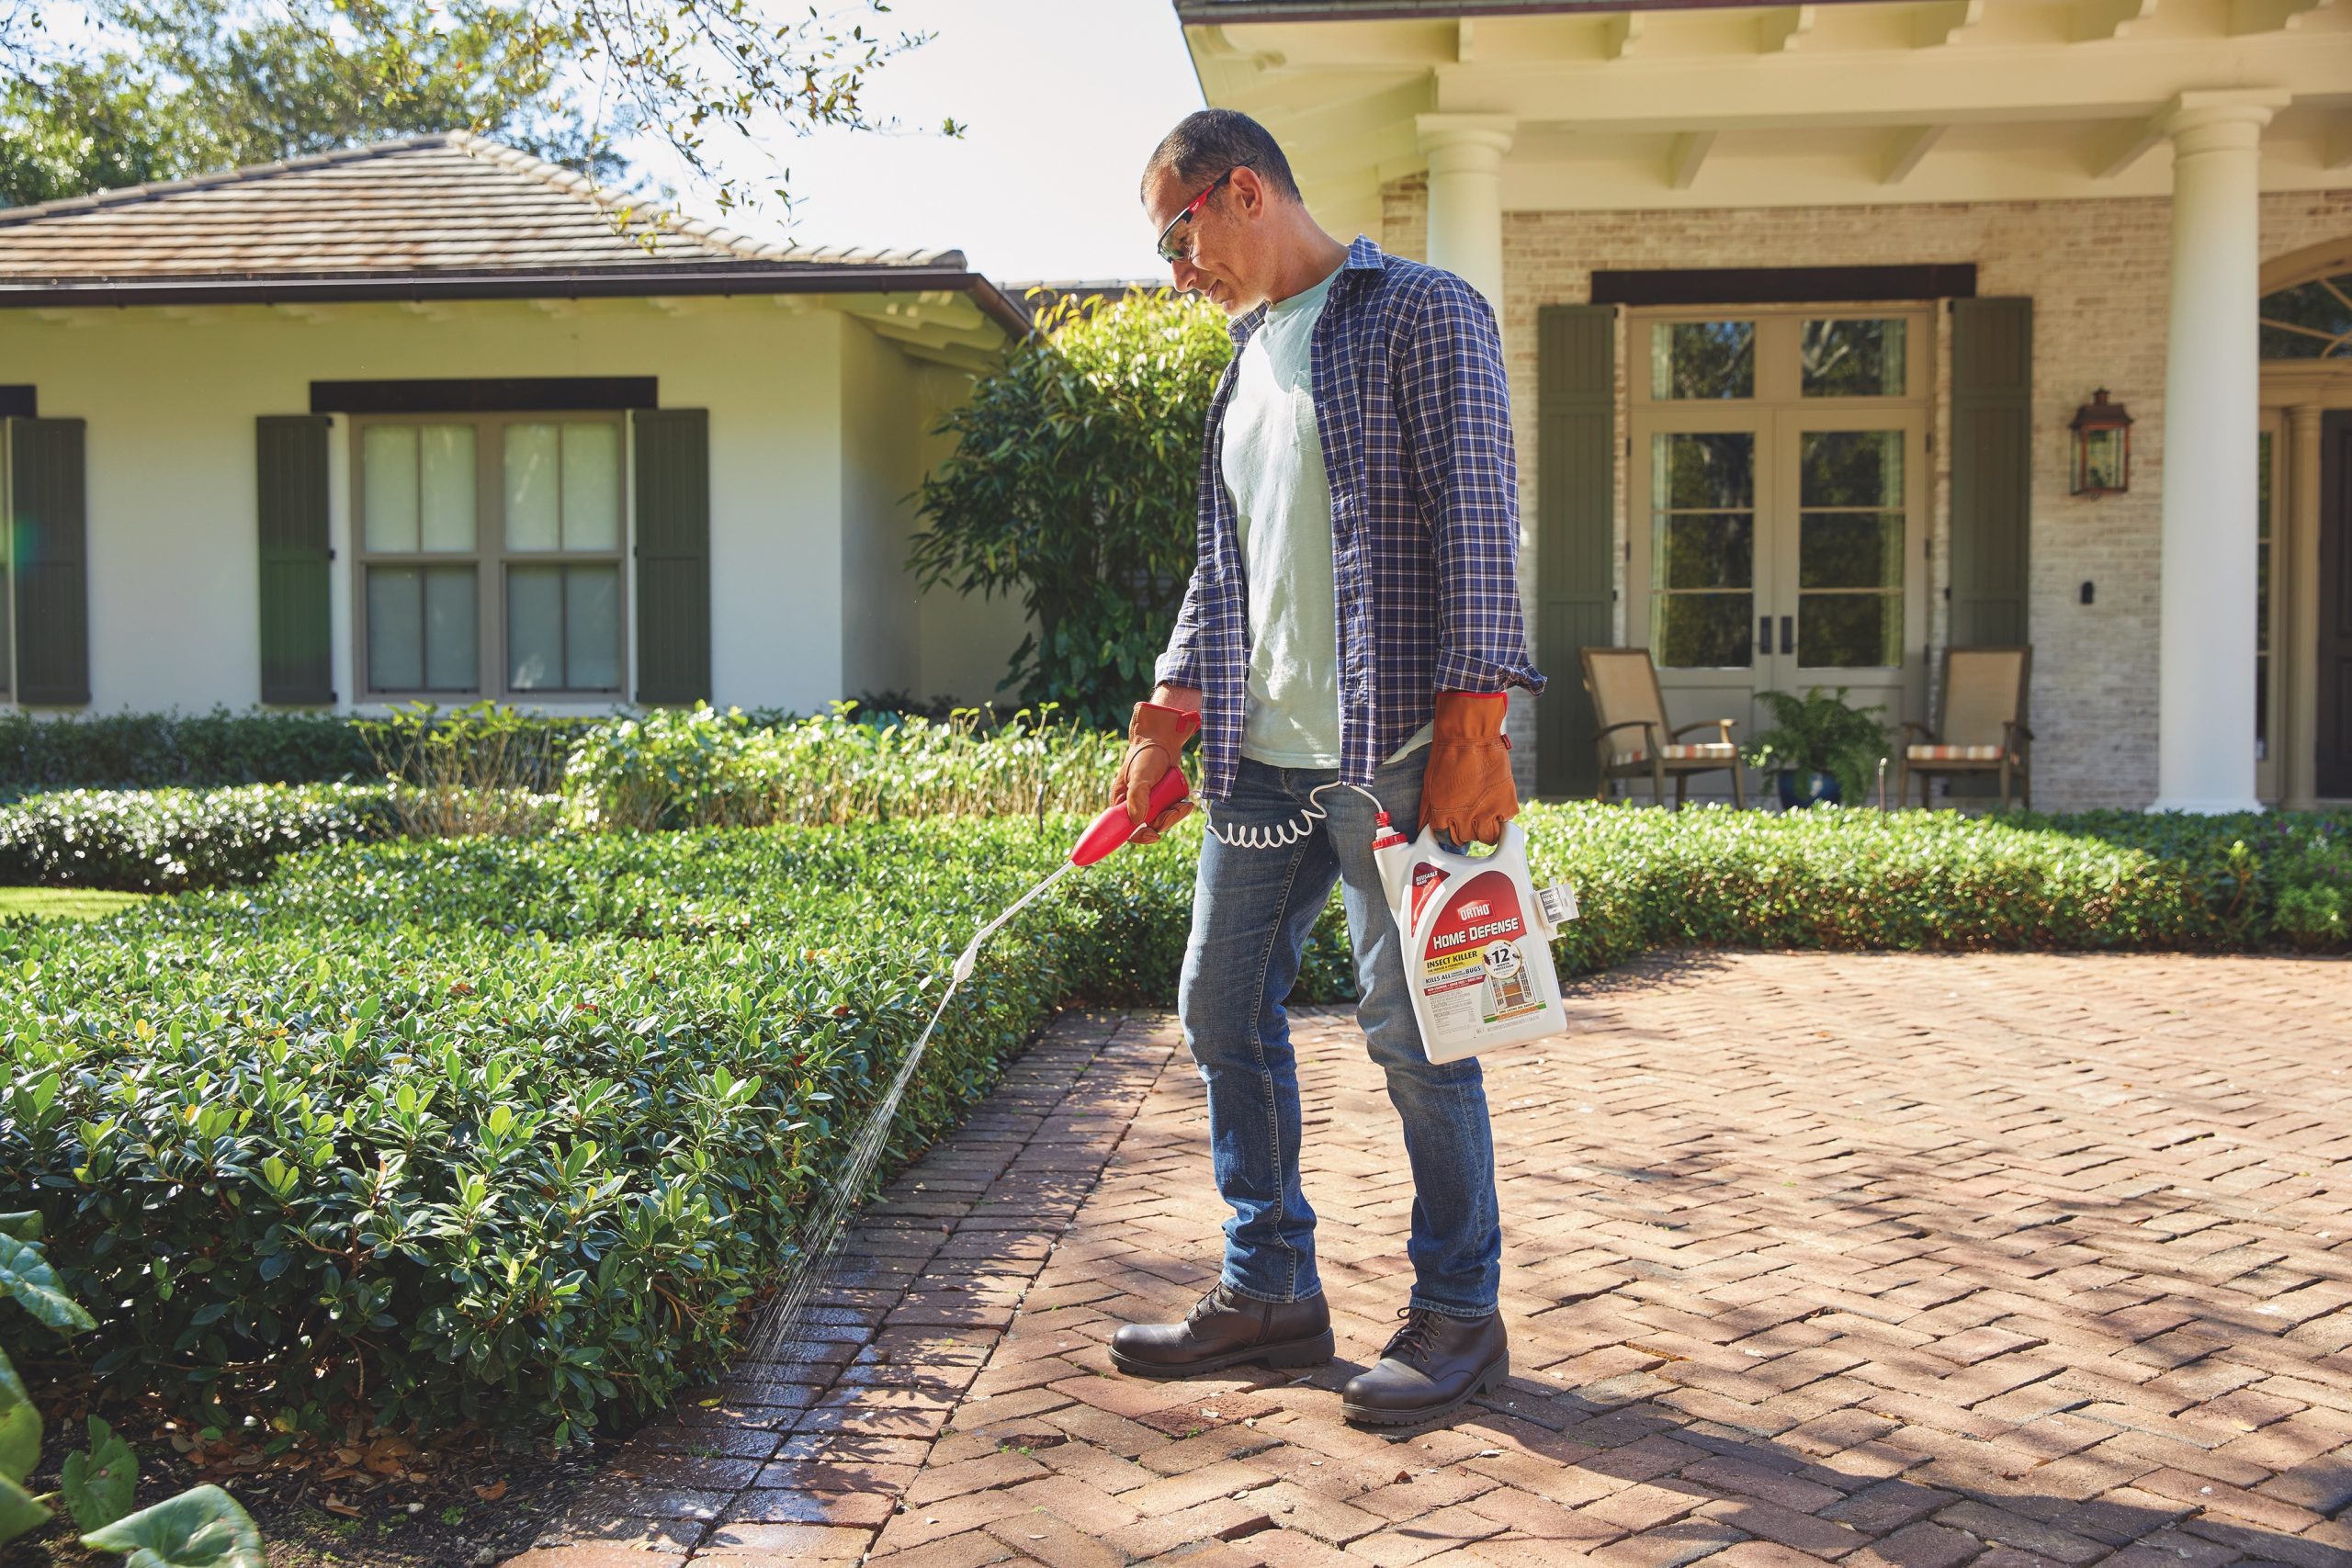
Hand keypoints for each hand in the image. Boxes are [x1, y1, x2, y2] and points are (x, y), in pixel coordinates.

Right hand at [1114, 695, 1199, 844]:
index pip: (1125, 829)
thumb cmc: (1145, 755)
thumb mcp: (1139, 775)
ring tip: (1182, 804)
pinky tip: (1186, 803)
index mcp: (1121, 803)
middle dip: (1163, 823)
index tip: (1152, 835)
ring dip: (1174, 817)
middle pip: (1148, 828)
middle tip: (1172, 811)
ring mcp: (1151, 803)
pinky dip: (1180, 811)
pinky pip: (1173, 814)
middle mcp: (1135, 806)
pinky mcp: (1164, 799)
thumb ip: (1137, 797)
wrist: (1163, 740)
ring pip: (1163, 822)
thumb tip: (1139, 821)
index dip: (1138, 837)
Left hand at [1419, 690, 1517, 846]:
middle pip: (1468, 839)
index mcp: (1443, 814)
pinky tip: (1497, 802)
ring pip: (1488, 837)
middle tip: (1471, 815)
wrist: (1470, 736)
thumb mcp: (1429, 783)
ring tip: (1485, 813)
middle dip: (1468, 829)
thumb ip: (1428, 809)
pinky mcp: (1506, 803)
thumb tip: (1422, 827)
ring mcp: (1487, 812)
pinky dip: (1503, 814)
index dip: (1451, 832)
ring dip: (1486, 827)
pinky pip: (1506, 820)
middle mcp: (1464, 818)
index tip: (1455, 826)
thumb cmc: (1447, 755)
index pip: (1447, 839)